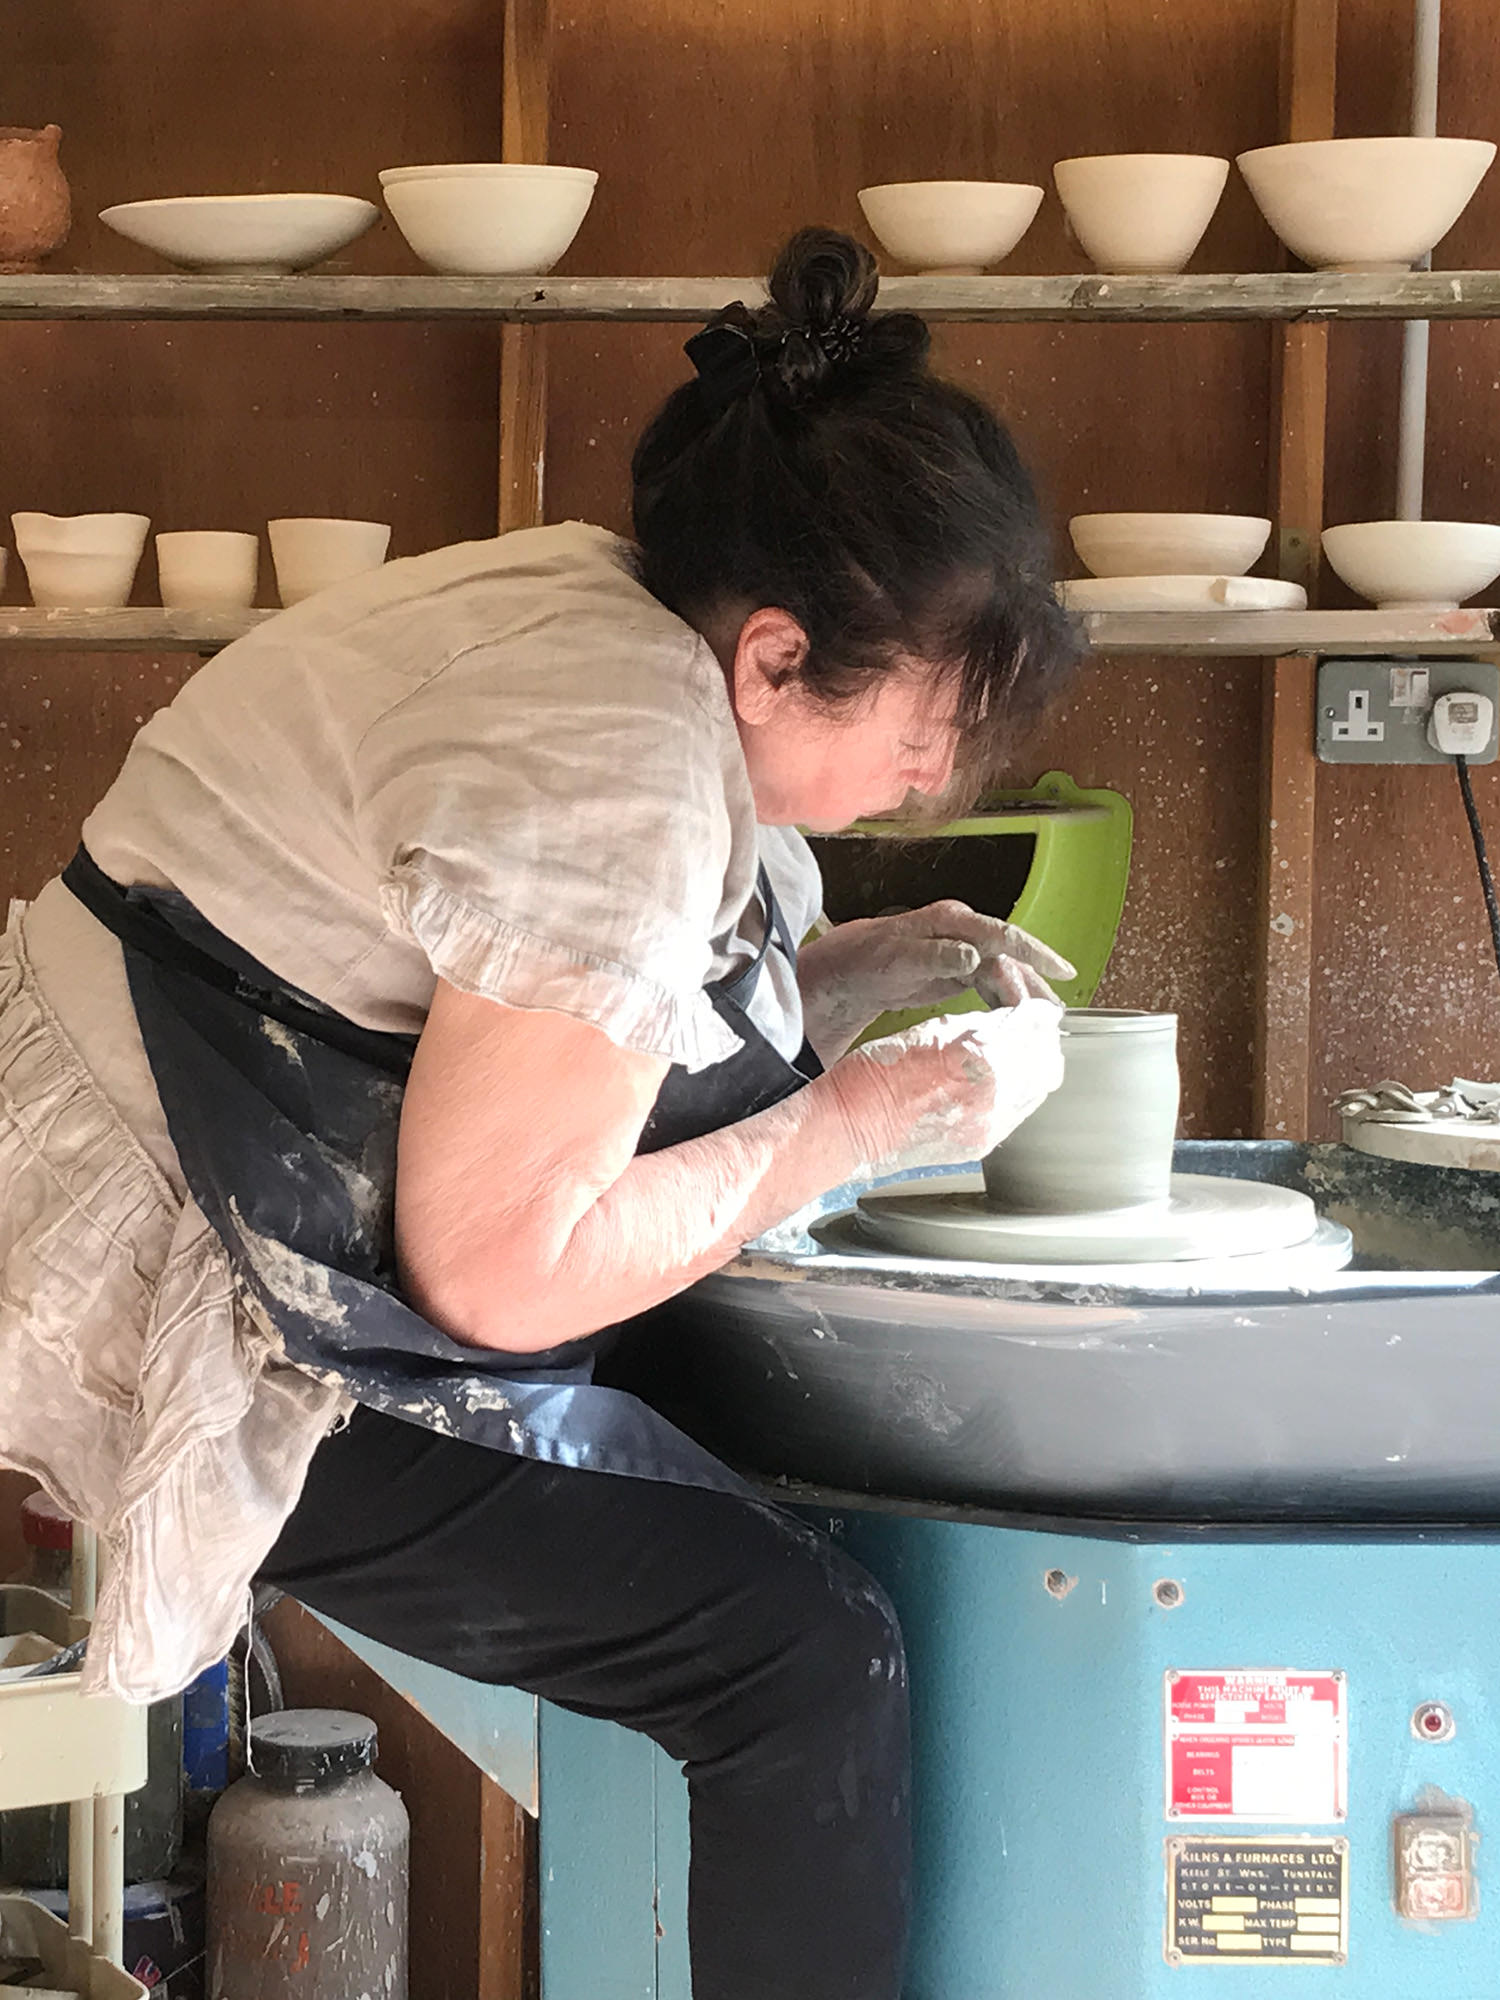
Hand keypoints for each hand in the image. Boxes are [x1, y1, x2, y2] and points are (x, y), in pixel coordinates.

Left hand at [797, 900, 1075, 1061]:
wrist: (849, 968)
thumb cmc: (869, 959)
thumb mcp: (898, 958)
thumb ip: (936, 956)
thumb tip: (972, 955)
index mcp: (953, 922)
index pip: (1003, 936)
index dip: (1034, 953)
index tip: (1060, 970)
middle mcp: (964, 933)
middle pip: (1010, 957)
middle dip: (1036, 983)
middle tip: (1056, 1014)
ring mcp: (963, 952)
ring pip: (1004, 973)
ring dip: (1025, 995)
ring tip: (1047, 1022)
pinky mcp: (959, 972)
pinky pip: (991, 986)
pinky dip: (1006, 1001)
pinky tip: (1018, 1019)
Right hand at [826, 997, 1065, 1172]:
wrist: (850, 1128)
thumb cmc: (875, 1076)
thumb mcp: (931, 1030)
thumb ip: (979, 1025)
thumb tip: (1013, 1018)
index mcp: (981, 1061)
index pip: (1035, 1030)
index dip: (1035, 1014)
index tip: (1029, 1007)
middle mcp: (993, 1100)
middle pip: (1048, 1064)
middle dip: (1042, 1042)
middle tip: (1027, 1027)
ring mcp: (988, 1128)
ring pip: (1037, 1091)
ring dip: (1032, 1068)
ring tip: (1012, 1053)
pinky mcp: (979, 1145)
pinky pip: (1016, 1114)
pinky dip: (1016, 1093)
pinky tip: (995, 1081)